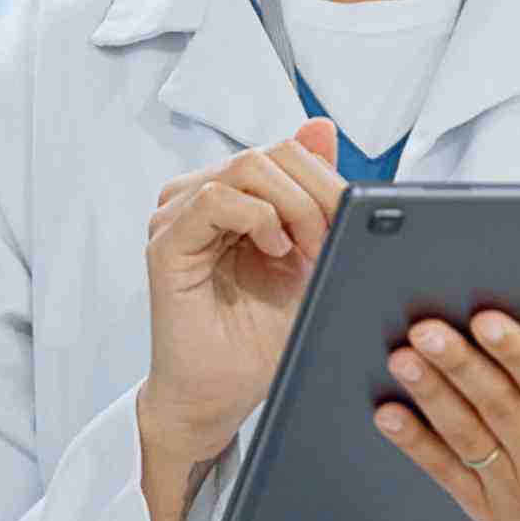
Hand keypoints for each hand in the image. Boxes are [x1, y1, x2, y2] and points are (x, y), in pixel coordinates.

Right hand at [137, 121, 345, 520]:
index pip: (287, 152)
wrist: (219, 395)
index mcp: (232, 195)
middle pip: (272, 154)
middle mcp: (198, 195)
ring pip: (246, 167)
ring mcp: (177, 215)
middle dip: (318, 195)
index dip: (328, 182)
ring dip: (293, 207)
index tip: (352, 226)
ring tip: (305, 252)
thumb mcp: (306, 260)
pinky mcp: (167, 243)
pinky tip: (275, 251)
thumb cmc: (259, 337)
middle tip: (333, 243)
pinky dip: (257, 218)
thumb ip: (313, 195)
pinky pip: (213, 199)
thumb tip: (321, 125)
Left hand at [372, 312, 519, 520]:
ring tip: (404, 358)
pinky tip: (390, 416)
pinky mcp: (494, 513)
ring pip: (467, 437)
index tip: (491, 323)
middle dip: (461, 366)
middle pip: (499, 408)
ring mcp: (517, 494)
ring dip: (432, 396)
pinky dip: (417, 446)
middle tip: (429, 328)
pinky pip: (449, 476)